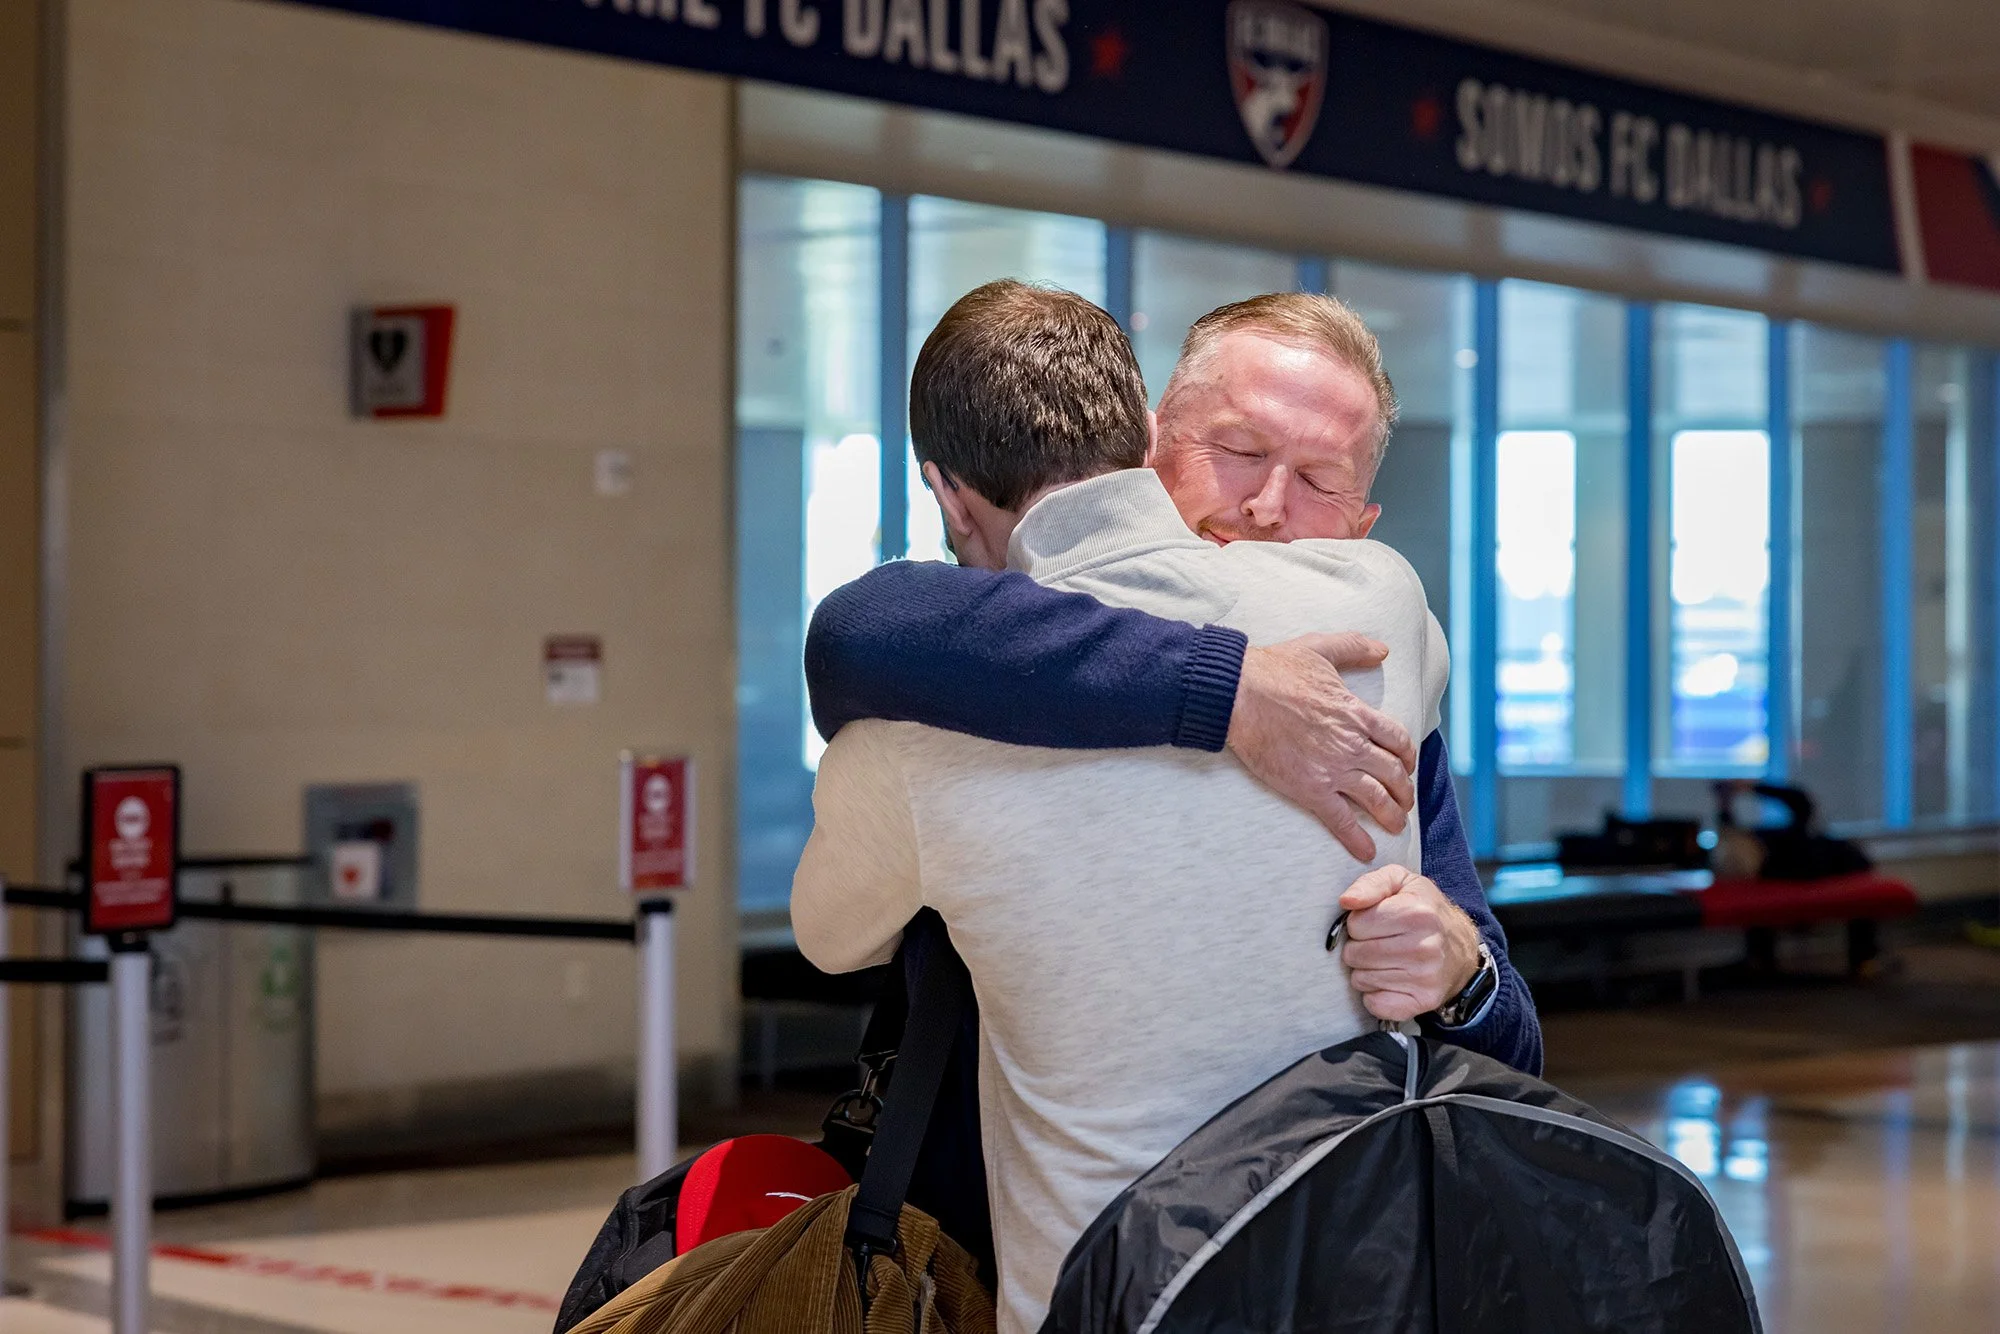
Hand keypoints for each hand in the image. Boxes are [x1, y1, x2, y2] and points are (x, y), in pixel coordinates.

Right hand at [1225, 633, 1418, 859]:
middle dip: (1403, 790)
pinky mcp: (1310, 789)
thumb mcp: (1320, 648)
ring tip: (1395, 825)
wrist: (1239, 694)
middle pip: (1393, 773)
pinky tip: (1366, 851)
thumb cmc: (1274, 670)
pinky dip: (1356, 838)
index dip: (1407, 755)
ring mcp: (1333, 769)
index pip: (1398, 740)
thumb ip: (1354, 647)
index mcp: (1357, 713)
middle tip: (1403, 800)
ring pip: (1376, 798)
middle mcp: (1353, 744)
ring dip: (1391, 815)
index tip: (1406, 765)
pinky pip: (1341, 820)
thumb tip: (1382, 649)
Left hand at [1337, 866, 1482, 1022]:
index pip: (1355, 925)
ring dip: (1366, 970)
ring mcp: (1425, 978)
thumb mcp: (1401, 882)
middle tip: (1380, 942)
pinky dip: (1375, 994)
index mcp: (1416, 913)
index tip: (1377, 922)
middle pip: (1355, 954)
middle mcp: (1424, 947)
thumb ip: (1370, 884)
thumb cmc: (1425, 911)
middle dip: (1359, 947)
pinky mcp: (1423, 1001)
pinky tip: (1391, 979)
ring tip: (1388, 959)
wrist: (1461, 948)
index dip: (1360, 923)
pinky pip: (1374, 1004)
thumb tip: (1347, 900)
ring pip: (1361, 979)